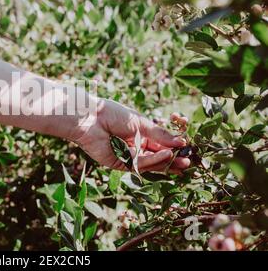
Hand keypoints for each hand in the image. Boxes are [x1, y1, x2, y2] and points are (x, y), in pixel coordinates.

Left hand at [71, 98, 190, 173]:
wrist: (90, 118)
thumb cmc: (112, 114)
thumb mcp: (141, 123)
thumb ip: (159, 134)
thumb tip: (180, 142)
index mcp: (138, 135)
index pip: (159, 145)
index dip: (172, 149)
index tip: (187, 151)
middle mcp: (133, 147)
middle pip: (155, 158)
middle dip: (171, 161)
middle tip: (188, 162)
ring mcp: (126, 157)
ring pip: (149, 163)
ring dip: (165, 162)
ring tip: (181, 160)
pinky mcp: (118, 163)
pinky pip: (139, 164)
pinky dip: (153, 160)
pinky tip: (165, 155)